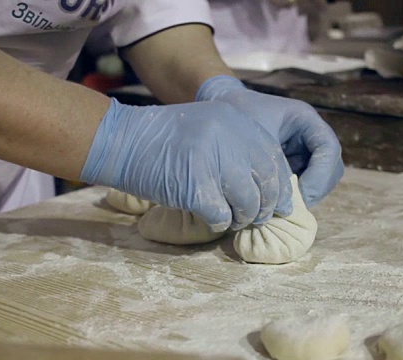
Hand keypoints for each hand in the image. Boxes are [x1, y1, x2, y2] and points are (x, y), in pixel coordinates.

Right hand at [80, 99, 292, 230]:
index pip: (273, 158)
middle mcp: (230, 137)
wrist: (122, 140)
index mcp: (236, 122)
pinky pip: (222, 216)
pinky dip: (219, 223)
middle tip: (256, 217)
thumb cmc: (162, 139)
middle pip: (266, 182)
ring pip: (248, 202)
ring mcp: (213, 161)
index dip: (280, 186)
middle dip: (264, 206)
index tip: (278, 203)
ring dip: (242, 217)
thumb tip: (264, 185)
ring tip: (232, 218)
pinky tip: (211, 218)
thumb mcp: (207, 128)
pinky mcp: (195, 187)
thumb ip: (237, 147)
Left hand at [196, 76, 343, 207]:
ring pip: (322, 179)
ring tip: (283, 206)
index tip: (301, 194)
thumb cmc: (237, 118)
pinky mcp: (295, 164)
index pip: (329, 148)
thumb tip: (285, 198)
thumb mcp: (254, 137)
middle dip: (316, 189)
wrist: (221, 109)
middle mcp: (310, 135)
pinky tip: (276, 202)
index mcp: (305, 119)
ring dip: (308, 195)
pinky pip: (306, 184)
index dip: (320, 174)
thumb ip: (272, 164)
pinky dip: (296, 196)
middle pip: (332, 167)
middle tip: (293, 206)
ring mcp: (305, 151)